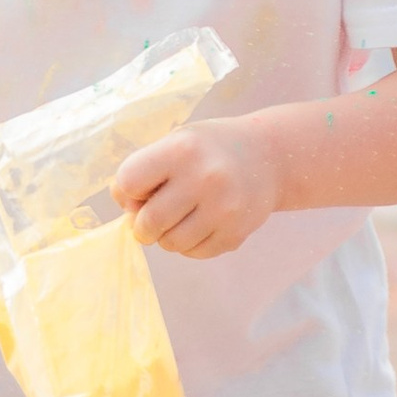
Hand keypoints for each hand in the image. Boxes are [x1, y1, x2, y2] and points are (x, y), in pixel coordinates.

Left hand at [112, 120, 280, 260]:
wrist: (268, 157)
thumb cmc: (208, 150)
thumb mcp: (175, 143)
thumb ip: (144, 172)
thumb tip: (128, 212)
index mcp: (182, 149)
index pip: (129, 182)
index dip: (128, 190)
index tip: (141, 188)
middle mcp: (204, 178)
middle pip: (148, 221)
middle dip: (143, 224)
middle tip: (152, 216)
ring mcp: (224, 208)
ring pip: (170, 243)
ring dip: (166, 236)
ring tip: (179, 218)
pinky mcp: (236, 233)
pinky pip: (195, 253)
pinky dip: (189, 244)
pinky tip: (200, 224)